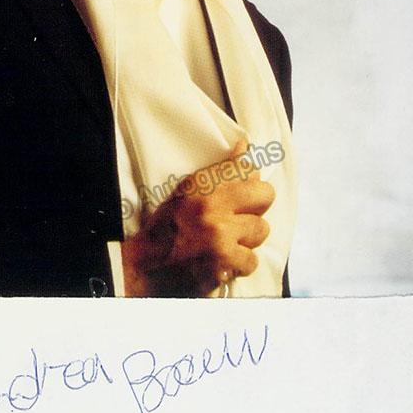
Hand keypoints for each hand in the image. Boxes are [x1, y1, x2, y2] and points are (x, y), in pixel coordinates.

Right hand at [121, 138, 274, 295]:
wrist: (146, 266)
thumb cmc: (167, 227)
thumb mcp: (189, 190)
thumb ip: (221, 171)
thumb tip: (244, 147)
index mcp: (201, 184)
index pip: (247, 167)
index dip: (249, 181)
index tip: (242, 191)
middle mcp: (212, 207)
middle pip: (265, 195)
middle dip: (256, 207)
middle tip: (240, 217)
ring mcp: (219, 236)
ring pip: (261, 230)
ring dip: (247, 238)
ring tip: (226, 241)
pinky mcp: (223, 263)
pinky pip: (252, 260)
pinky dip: (239, 264)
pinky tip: (223, 262)